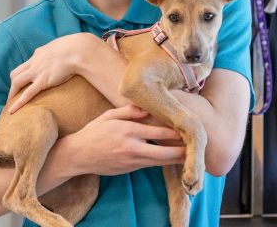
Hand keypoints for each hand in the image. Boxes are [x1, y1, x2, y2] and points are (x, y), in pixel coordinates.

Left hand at [8, 33, 98, 112]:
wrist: (78, 50)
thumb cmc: (76, 48)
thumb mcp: (63, 46)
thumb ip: (60, 52)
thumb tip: (66, 55)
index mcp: (40, 53)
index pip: (26, 64)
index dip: (23, 75)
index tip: (24, 83)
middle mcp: (34, 62)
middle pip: (16, 73)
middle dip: (14, 84)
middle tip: (14, 95)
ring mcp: (37, 71)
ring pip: (17, 82)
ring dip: (12, 93)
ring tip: (10, 104)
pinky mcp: (43, 81)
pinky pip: (27, 93)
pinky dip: (18, 102)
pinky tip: (12, 110)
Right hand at [64, 105, 184, 176]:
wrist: (79, 155)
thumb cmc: (94, 132)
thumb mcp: (109, 115)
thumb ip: (130, 110)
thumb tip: (148, 107)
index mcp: (128, 130)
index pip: (159, 132)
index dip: (176, 132)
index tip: (189, 128)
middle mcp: (132, 147)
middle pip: (165, 153)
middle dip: (182, 151)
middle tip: (197, 147)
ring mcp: (132, 161)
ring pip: (161, 162)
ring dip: (176, 159)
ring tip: (192, 155)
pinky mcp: (130, 169)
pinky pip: (151, 165)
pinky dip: (164, 162)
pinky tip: (173, 159)